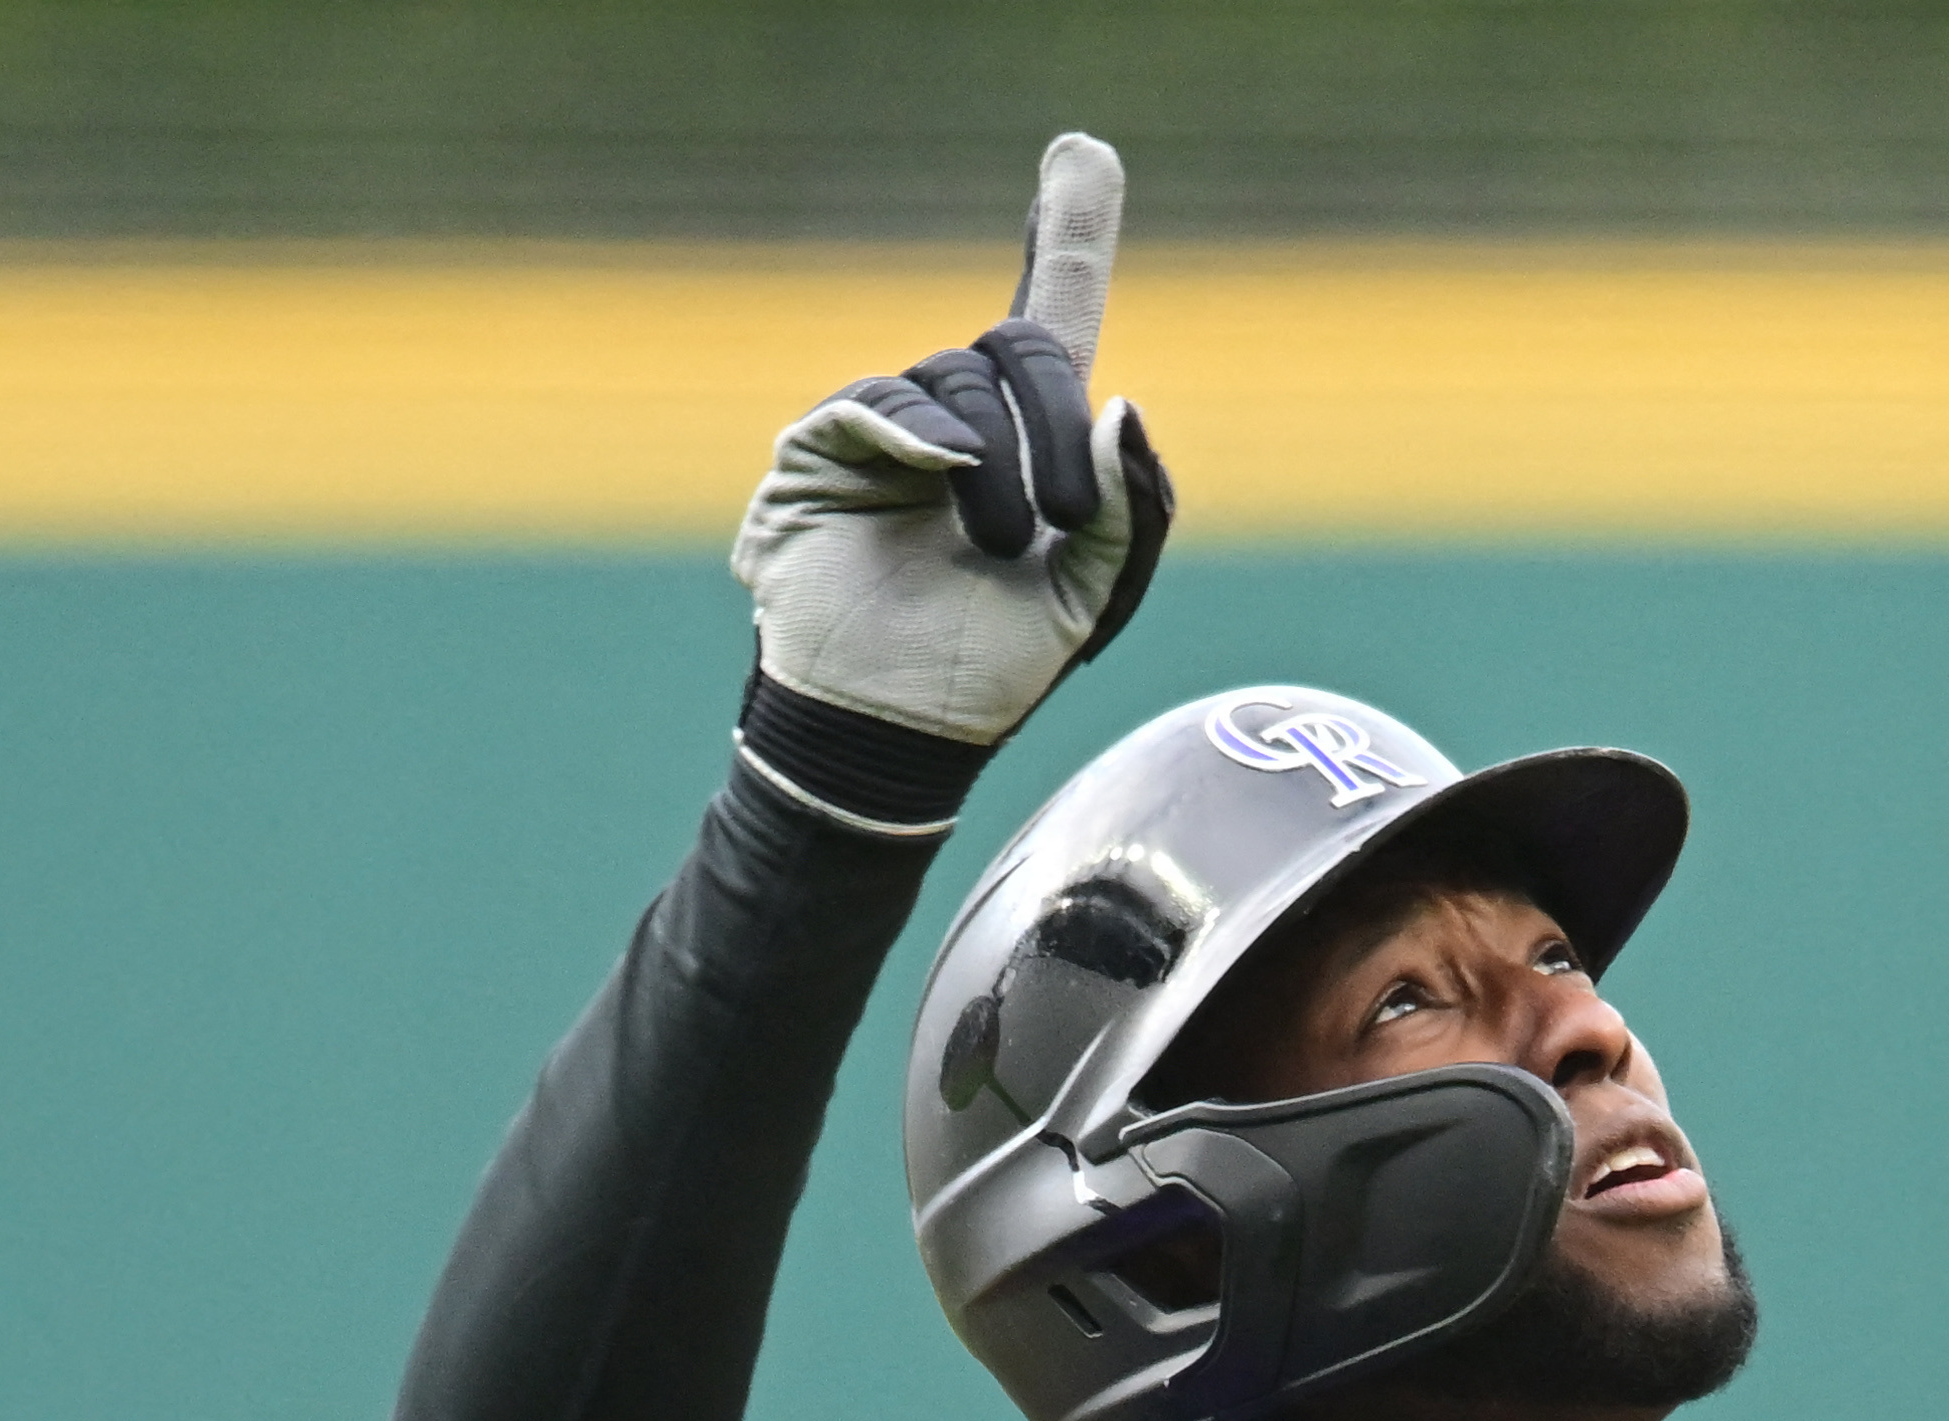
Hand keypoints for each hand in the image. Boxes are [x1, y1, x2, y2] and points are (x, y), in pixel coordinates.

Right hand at [731, 132, 1174, 773]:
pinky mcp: (821, 452)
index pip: (1053, 316)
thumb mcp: (1092, 596)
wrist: (894, 736)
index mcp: (1029, 445)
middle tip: (1060, 507)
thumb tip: (1124, 406)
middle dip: (1059, 411)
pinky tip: (943, 479)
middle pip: (1021, 341)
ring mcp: (886, 433)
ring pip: (958, 379)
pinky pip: (879, 402)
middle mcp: (959, 423)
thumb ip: (1127, 509)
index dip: (1069, 231)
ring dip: (994, 465)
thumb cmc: (989, 673)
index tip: (1084, 155)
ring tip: (988, 546)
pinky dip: (923, 436)